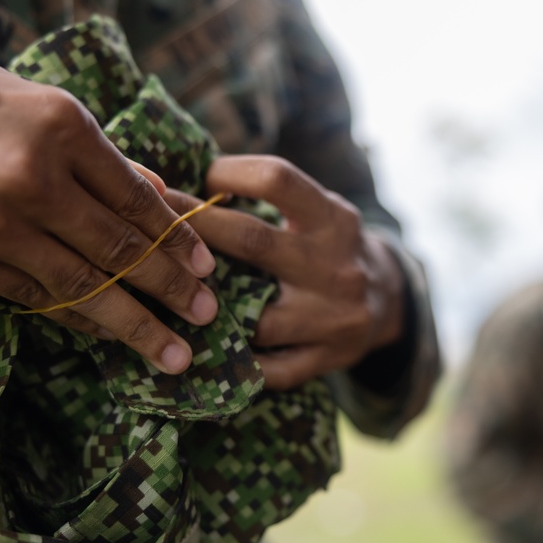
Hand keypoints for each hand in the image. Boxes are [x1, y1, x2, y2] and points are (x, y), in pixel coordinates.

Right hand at [0, 52, 218, 373]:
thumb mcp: (36, 105)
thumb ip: (102, 155)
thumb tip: (160, 195)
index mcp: (61, 127)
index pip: (136, 198)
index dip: (177, 239)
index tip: (207, 269)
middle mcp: (33, 177)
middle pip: (120, 248)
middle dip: (171, 289)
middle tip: (209, 318)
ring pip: (83, 286)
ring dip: (135, 325)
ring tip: (175, 355)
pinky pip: (34, 298)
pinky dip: (76, 319)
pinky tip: (107, 334)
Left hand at [166, 156, 405, 389]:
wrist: (390, 300)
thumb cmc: (332, 246)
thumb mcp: (320, 209)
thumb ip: (275, 197)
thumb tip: (196, 176)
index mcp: (333, 218)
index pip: (278, 179)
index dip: (230, 173)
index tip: (200, 177)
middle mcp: (336, 266)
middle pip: (252, 242)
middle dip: (194, 229)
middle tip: (153, 222)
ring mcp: (333, 317)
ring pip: (258, 317)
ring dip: (208, 305)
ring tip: (167, 291)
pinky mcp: (327, 358)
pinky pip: (272, 369)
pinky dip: (235, 362)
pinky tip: (200, 349)